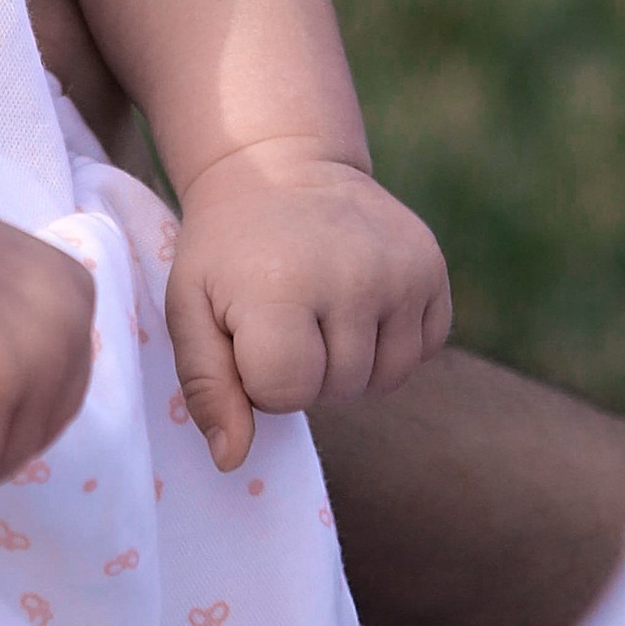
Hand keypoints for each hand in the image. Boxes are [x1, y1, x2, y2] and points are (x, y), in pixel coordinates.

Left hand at [165, 147, 453, 474]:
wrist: (281, 165)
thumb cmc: (226, 249)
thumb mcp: (190, 307)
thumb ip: (207, 386)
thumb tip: (233, 460)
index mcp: (282, 286)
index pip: (288, 391)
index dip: (262, 378)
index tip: (250, 334)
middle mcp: (353, 275)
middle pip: (339, 388)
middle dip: (307, 370)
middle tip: (286, 315)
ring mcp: (401, 270)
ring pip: (386, 378)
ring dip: (351, 362)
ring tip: (321, 311)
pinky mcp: (433, 266)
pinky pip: (425, 350)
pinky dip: (393, 341)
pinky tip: (360, 301)